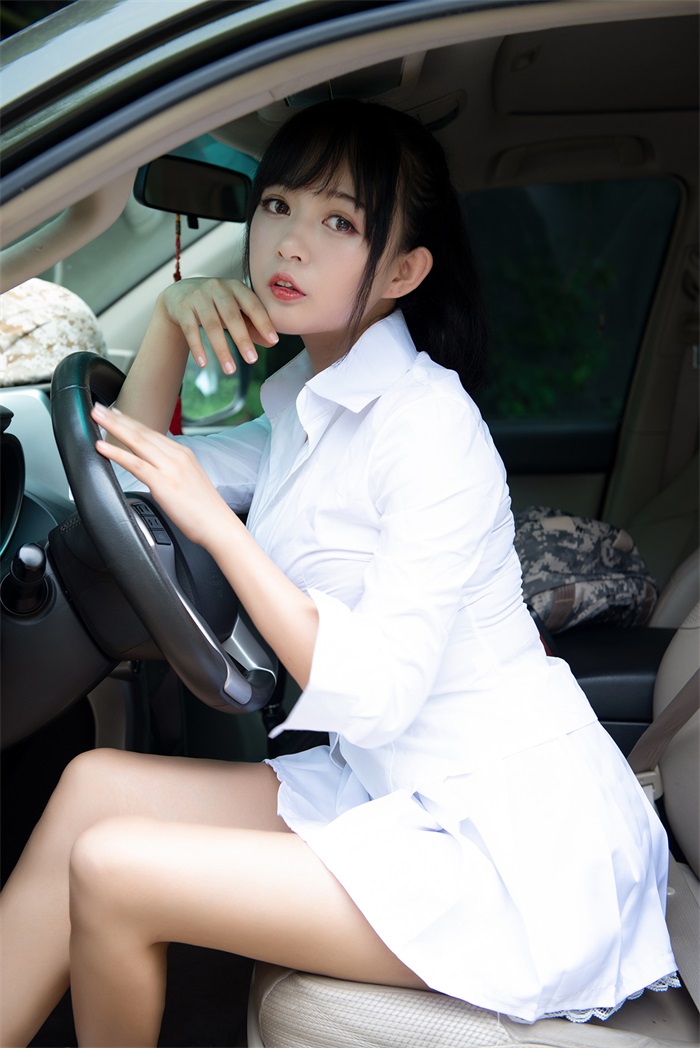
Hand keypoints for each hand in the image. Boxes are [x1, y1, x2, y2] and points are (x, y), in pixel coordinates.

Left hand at [92, 403, 235, 548]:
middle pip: (142, 432)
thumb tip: (157, 470)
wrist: (218, 525)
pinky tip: (103, 447)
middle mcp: (177, 456)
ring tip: (97, 418)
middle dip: (119, 418)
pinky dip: (117, 453)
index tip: (117, 413)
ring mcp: (170, 468)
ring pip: (137, 442)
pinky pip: (135, 464)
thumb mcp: (190, 481)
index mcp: (183, 454)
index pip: (152, 433)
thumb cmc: (204, 510)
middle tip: (99, 408)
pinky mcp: (163, 483)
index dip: (132, 422)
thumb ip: (173, 470)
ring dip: (114, 427)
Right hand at [158, 277, 278, 375]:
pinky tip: (203, 364)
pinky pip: (190, 330)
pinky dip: (197, 348)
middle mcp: (217, 288)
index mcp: (236, 287)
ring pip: (211, 326)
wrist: (180, 294)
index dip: (263, 322)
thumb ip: (252, 324)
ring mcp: (198, 297)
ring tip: (230, 370)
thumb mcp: (235, 309)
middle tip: (252, 360)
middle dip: (243, 340)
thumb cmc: (216, 305)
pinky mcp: (182, 308)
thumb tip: (271, 342)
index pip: (253, 305)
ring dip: (222, 350)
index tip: (273, 341)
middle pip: (232, 316)